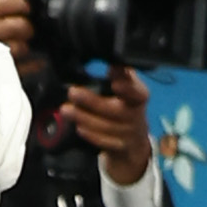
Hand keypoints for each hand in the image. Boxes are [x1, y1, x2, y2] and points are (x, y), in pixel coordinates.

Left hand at [54, 61, 156, 185]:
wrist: (133, 140)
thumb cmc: (126, 106)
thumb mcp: (127, 88)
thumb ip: (121, 75)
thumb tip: (111, 58)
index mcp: (139, 97)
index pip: (137, 92)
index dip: (127, 87)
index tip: (113, 79)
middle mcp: (136, 116)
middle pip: (115, 111)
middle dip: (92, 101)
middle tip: (73, 92)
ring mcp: (128, 134)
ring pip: (105, 127)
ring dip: (83, 117)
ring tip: (66, 109)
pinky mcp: (119, 148)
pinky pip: (103, 142)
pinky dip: (90, 134)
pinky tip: (78, 126)